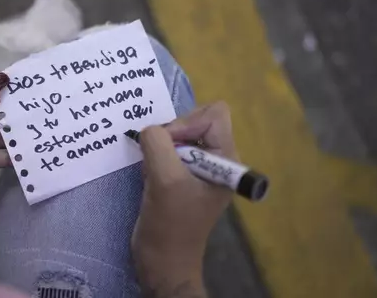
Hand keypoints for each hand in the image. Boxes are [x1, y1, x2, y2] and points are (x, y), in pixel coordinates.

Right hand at [132, 102, 235, 296]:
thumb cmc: (171, 223)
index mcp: (226, 158)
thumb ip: (159, 144)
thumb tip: (150, 130)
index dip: (189, 121)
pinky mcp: (182, 177)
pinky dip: (155, 158)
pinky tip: (150, 178)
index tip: (170, 145)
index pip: (214, 114)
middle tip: (159, 159)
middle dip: (172, 134)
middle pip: (195, 120)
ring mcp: (199, 168)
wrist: (163, 261)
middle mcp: (216, 159)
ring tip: (154, 172)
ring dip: (161, 148)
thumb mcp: (166, 179)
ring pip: (179, 135)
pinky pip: (168, 151)